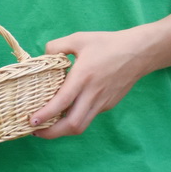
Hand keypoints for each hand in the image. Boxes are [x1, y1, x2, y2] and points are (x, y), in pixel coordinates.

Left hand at [25, 30, 146, 137]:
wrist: (139, 52)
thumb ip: (57, 46)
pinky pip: (89, 116)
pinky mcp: (108, 104)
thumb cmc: (108, 43)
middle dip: (51, 133)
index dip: (45, 115)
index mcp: (83, 76)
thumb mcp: (79, 38)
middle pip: (72, 124)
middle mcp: (93, 93)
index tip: (31, 121)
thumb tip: (43, 57)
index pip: (62, 102)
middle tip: (35, 131)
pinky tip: (66, 113)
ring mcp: (102, 101)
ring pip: (81, 125)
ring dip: (62, 130)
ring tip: (47, 127)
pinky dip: (75, 119)